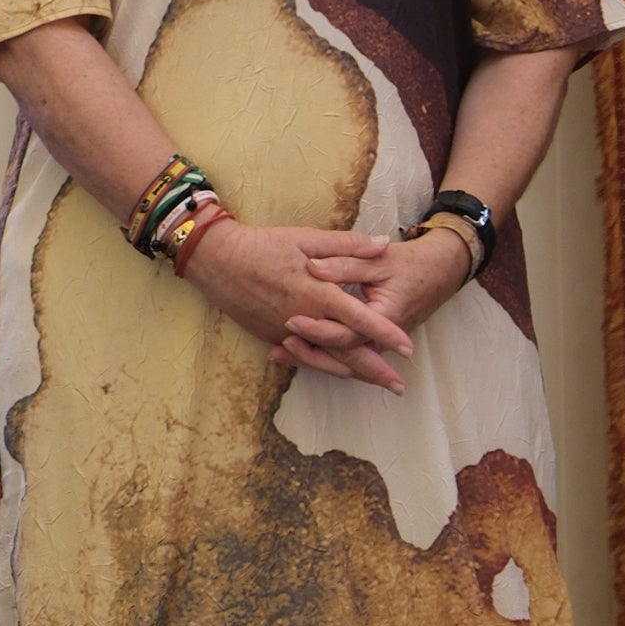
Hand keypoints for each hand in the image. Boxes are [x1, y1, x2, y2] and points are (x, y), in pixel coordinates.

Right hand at [182, 221, 413, 393]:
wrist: (217, 260)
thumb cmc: (263, 245)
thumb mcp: (306, 238)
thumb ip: (347, 244)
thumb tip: (382, 244)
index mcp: (317, 293)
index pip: (360, 319)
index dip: (386, 334)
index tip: (408, 349)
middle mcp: (305, 318)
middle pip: (347, 352)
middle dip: (375, 370)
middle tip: (399, 387)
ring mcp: (287, 331)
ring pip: (326, 360)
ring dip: (353, 373)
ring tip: (375, 383)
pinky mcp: (272, 336)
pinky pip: (304, 356)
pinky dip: (324, 366)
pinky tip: (338, 371)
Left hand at [273, 226, 472, 369]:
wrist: (437, 272)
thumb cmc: (408, 264)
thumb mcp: (378, 259)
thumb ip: (345, 262)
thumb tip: (312, 267)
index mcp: (386, 317)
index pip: (348, 333)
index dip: (319, 329)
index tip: (292, 320)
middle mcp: (382, 338)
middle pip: (342, 356)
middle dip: (310, 354)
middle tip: (279, 345)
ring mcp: (376, 342)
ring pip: (342, 361)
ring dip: (312, 359)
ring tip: (278, 354)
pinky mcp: (370, 341)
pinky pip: (345, 354)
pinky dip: (321, 356)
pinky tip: (293, 353)